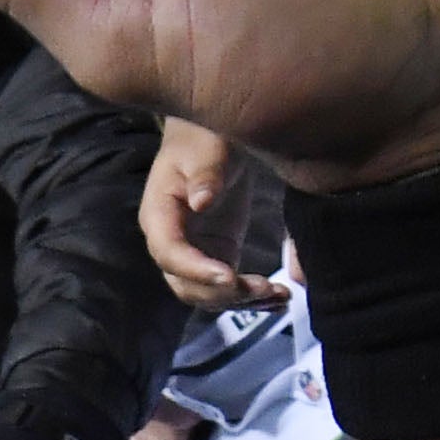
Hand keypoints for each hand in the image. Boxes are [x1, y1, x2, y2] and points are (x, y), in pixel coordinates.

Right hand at [140, 129, 296, 314]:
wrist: (211, 139)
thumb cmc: (203, 139)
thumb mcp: (206, 150)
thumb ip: (204, 174)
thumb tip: (201, 202)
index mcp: (159, 215)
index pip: (170, 253)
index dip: (196, 270)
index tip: (230, 276)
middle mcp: (171, 242)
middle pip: (186, 284)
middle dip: (223, 293)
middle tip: (262, 288)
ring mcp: (194, 253)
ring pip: (209, 293)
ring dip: (242, 301)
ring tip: (279, 295)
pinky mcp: (217, 255)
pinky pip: (229, 286)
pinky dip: (253, 296)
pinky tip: (280, 297)